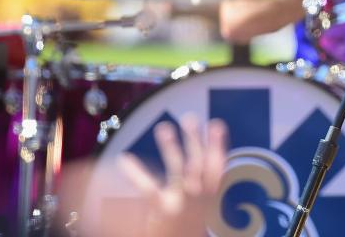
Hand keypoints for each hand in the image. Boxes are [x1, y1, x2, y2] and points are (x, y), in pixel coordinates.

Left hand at [118, 115, 227, 236]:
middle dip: (195, 139)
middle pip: (199, 162)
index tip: (217, 125)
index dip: (219, 144)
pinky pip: (148, 187)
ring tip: (164, 128)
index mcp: (208, 196)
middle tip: (190, 118)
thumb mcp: (197, 210)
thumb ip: (197, 186)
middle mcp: (198, 196)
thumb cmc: (184, 228)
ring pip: (179, 168)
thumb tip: (191, 161)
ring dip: (172, 146)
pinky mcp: (161, 210)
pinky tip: (125, 159)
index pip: (217, 166)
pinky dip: (135, 171)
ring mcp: (181, 202)